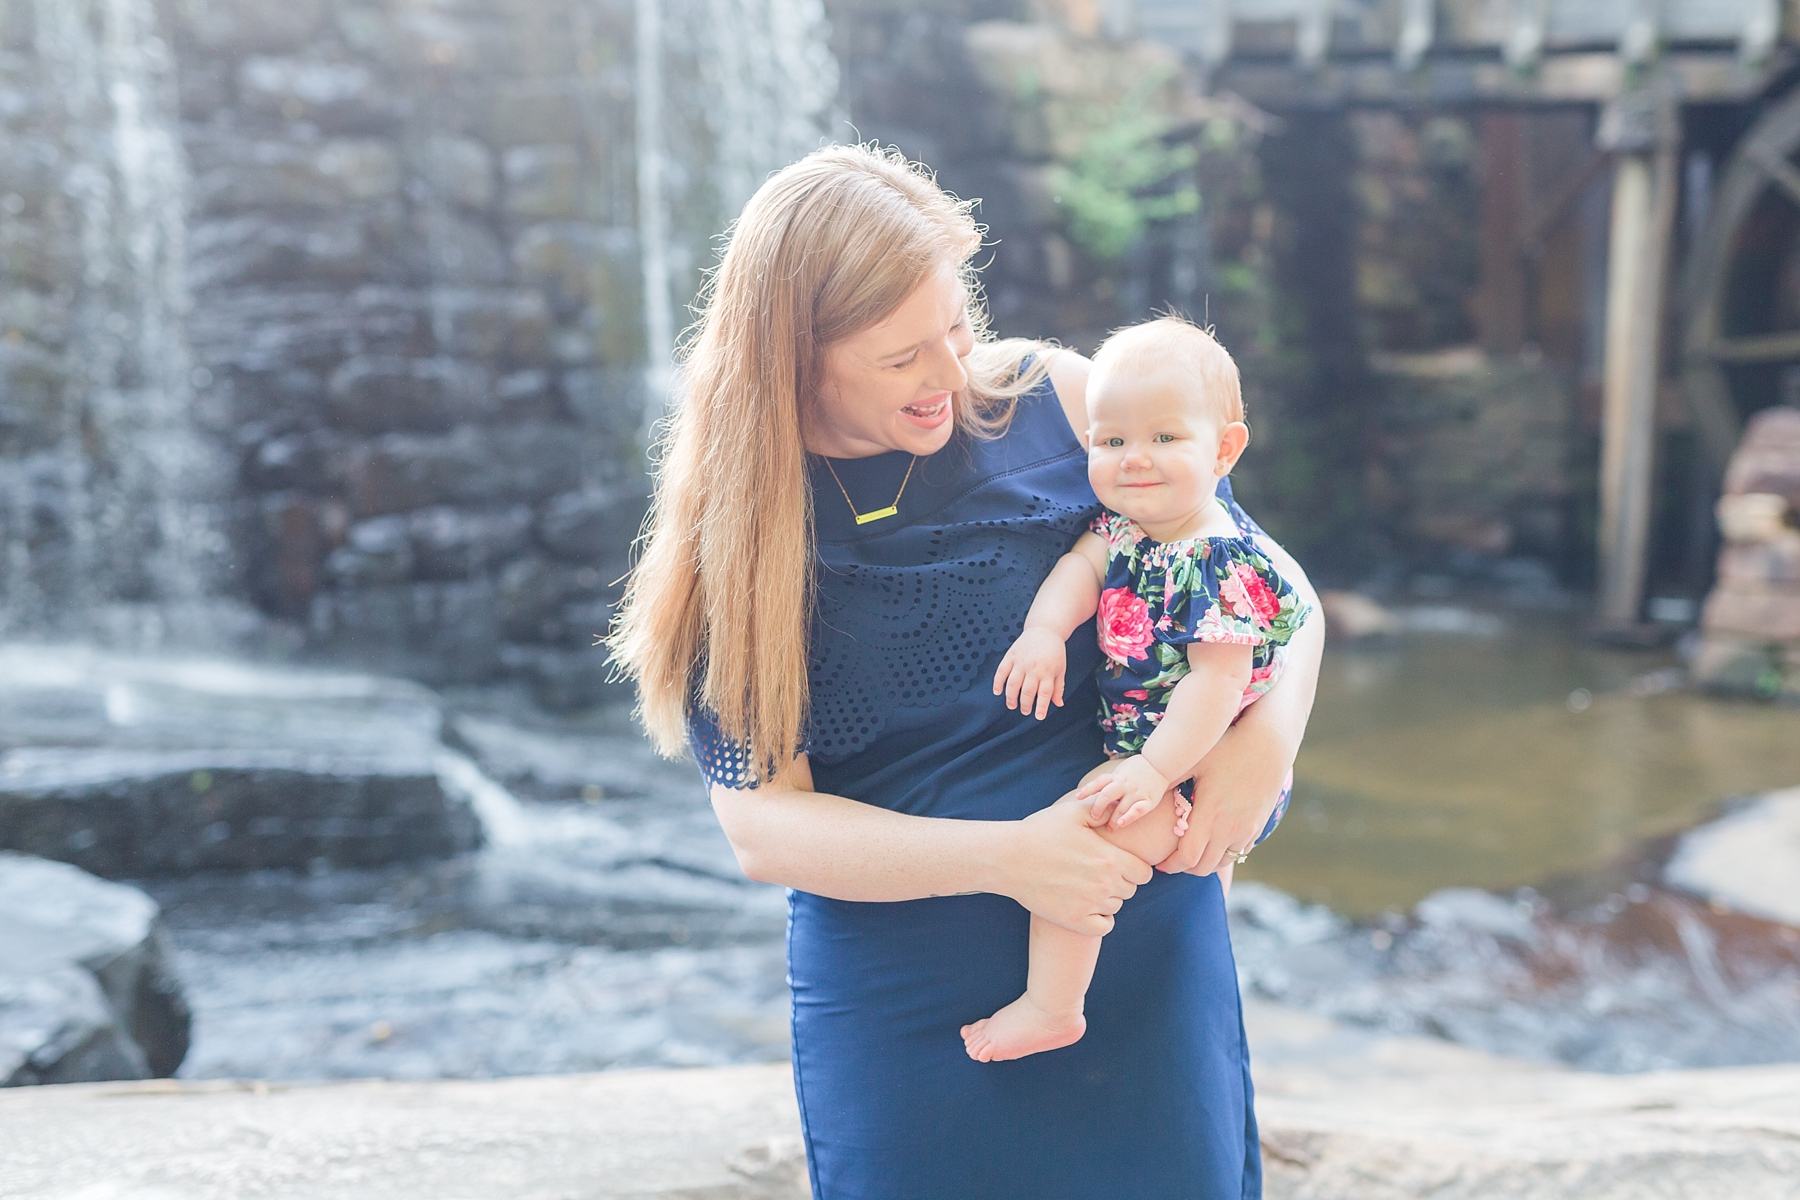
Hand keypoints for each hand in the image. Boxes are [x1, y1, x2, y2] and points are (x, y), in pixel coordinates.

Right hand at [992, 627, 1066, 719]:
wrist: (1045, 629)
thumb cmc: (1055, 651)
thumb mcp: (1061, 669)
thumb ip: (1058, 687)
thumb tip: (1058, 704)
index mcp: (1048, 672)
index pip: (1044, 694)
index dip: (1041, 707)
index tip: (1038, 717)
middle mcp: (1033, 668)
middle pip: (1027, 692)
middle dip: (1025, 705)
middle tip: (1024, 711)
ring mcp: (1020, 662)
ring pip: (1012, 684)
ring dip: (1011, 698)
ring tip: (1012, 705)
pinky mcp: (1011, 656)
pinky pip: (1001, 672)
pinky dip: (997, 683)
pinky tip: (998, 692)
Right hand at [998, 798, 1154, 935]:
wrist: (1008, 858)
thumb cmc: (1040, 831)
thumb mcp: (1072, 812)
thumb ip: (1102, 810)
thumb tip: (1121, 806)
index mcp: (1109, 858)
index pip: (1144, 873)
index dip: (1134, 868)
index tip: (1118, 863)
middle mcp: (1105, 883)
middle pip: (1130, 890)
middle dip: (1119, 882)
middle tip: (1096, 872)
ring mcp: (1090, 904)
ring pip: (1116, 907)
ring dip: (1107, 899)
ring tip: (1085, 886)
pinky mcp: (1074, 920)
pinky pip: (1104, 927)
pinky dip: (1099, 919)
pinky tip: (1087, 907)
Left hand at [1074, 755, 1169, 829]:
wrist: (1160, 764)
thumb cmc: (1137, 770)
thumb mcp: (1121, 771)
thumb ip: (1110, 781)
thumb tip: (1093, 792)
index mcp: (1116, 776)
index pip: (1098, 782)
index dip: (1087, 789)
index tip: (1077, 797)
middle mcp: (1124, 784)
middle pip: (1106, 795)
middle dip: (1098, 808)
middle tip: (1095, 818)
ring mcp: (1136, 792)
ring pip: (1120, 807)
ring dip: (1113, 819)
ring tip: (1110, 828)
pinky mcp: (1148, 800)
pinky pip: (1137, 810)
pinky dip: (1129, 817)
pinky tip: (1122, 824)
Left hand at [1155, 723, 1287, 875]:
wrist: (1268, 745)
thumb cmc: (1226, 748)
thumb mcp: (1194, 761)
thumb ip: (1167, 780)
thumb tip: (1140, 791)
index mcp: (1209, 814)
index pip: (1187, 858)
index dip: (1170, 866)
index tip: (1159, 862)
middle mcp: (1229, 828)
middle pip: (1203, 868)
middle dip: (1185, 868)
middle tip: (1172, 860)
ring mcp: (1246, 830)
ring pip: (1223, 862)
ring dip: (1206, 863)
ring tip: (1192, 852)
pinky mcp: (1258, 827)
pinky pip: (1240, 852)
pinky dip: (1224, 854)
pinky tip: (1214, 842)